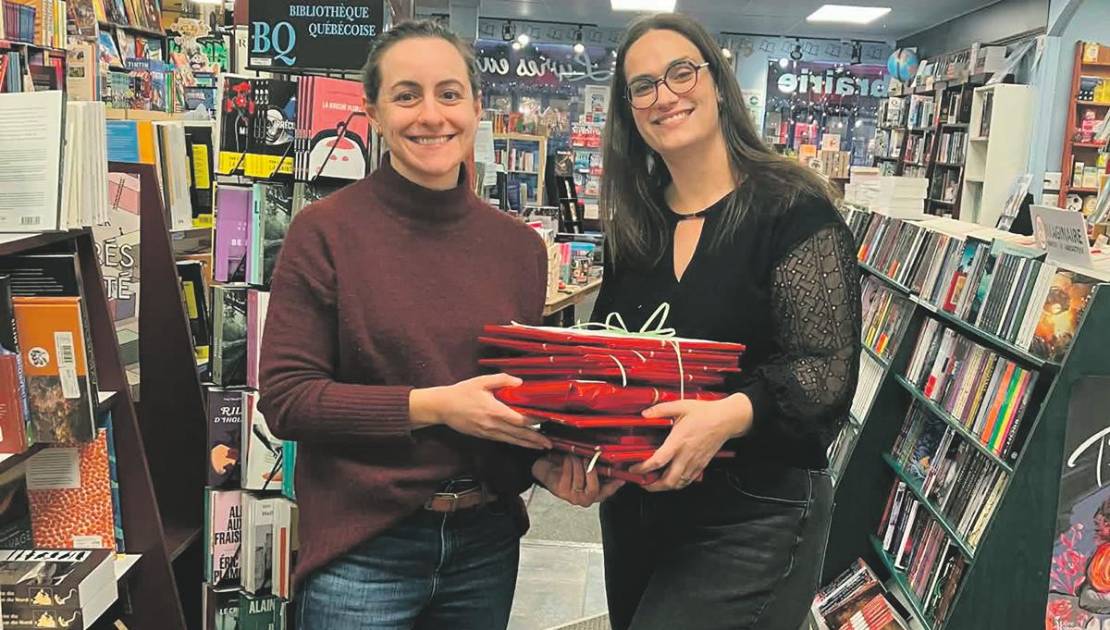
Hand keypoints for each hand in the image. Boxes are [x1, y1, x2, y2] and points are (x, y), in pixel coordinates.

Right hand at [411, 374, 552, 449]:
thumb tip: (520, 382)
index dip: (534, 421)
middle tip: (549, 444)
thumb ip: (502, 380)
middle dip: (535, 439)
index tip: (546, 421)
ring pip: (512, 440)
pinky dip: (515, 442)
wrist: (442, 407)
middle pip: (519, 434)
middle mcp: (493, 424)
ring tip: (541, 447)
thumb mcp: (481, 381)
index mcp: (495, 410)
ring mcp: (488, 432)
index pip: (520, 419)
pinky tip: (522, 443)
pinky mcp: (483, 436)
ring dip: (527, 444)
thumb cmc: (461, 393)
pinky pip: (503, 440)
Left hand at [532, 453, 624, 506]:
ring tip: (575, 456)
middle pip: (594, 489)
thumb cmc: (568, 469)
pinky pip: (568, 473)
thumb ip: (599, 470)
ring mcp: (572, 497)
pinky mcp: (560, 491)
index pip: (607, 492)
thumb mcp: (585, 469)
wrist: (548, 470)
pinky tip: (567, 459)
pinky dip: (568, 462)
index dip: (614, 486)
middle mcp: (584, 499)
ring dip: (577, 462)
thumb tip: (614, 465)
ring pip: (579, 477)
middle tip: (588, 459)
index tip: (619, 478)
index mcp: (593, 494)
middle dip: (591, 471)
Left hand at [630, 394, 752, 492]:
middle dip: (652, 486)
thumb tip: (645, 413)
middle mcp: (686, 455)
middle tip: (642, 483)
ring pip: (678, 484)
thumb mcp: (681, 406)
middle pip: (668, 481)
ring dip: (664, 487)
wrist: (726, 419)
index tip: (634, 469)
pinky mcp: (701, 465)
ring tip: (654, 483)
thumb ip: (660, 409)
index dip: (643, 469)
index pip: (658, 461)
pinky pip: (688, 481)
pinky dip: (677, 484)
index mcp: (678, 441)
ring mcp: (695, 462)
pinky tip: (671, 480)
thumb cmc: (706, 413)